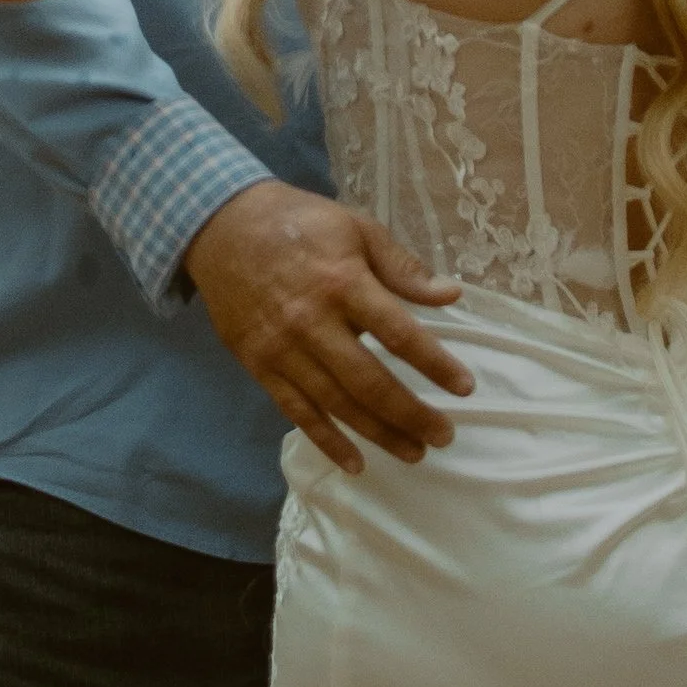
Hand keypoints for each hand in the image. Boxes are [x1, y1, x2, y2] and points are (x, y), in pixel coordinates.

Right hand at [184, 179, 472, 472]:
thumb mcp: (357, 228)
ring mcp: (283, 349)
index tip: (465, 388)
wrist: (221, 226)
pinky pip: (296, 411)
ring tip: (414, 452)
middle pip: (369, 381)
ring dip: (378, 433)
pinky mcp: (259, 365)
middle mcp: (312, 322)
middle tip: (443, 436)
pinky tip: (355, 462)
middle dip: (410, 414)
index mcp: (343, 283)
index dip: (434, 364)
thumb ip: (402, 267)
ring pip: (336, 404)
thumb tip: (451, 295)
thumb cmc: (299, 224)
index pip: (398, 334)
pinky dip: (326, 440)